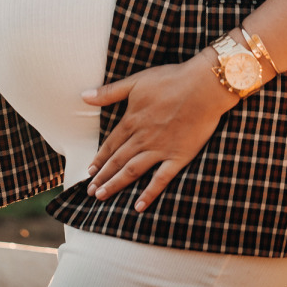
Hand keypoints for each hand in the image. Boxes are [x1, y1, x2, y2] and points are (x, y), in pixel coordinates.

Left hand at [81, 51, 237, 212]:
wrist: (203, 86)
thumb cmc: (171, 79)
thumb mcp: (136, 81)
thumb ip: (109, 92)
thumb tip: (83, 95)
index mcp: (132, 120)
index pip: (110, 144)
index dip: (98, 159)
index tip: (89, 172)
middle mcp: (142, 138)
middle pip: (117, 160)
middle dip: (102, 177)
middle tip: (91, 191)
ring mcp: (160, 149)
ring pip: (132, 171)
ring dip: (115, 185)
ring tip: (102, 196)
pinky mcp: (178, 157)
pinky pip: (161, 179)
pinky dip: (149, 194)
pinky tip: (138, 206)